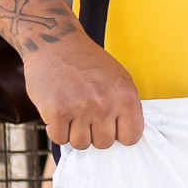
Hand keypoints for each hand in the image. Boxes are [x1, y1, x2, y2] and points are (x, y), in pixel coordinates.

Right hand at [24, 32, 144, 148]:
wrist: (56, 43)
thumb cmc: (88, 62)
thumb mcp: (119, 79)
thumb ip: (124, 107)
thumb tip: (126, 138)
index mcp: (126, 96)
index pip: (131, 137)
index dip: (120, 136)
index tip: (111, 128)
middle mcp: (106, 104)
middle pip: (104, 143)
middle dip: (95, 133)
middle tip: (87, 115)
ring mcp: (80, 108)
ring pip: (81, 144)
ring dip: (75, 133)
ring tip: (73, 113)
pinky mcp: (56, 112)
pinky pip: (59, 139)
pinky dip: (57, 130)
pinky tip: (59, 113)